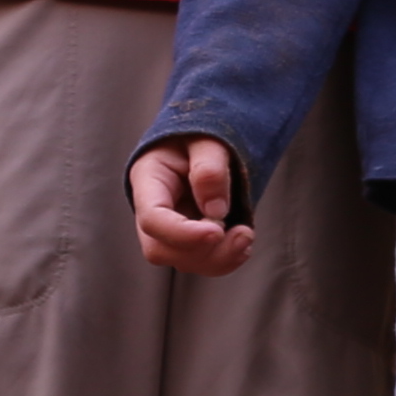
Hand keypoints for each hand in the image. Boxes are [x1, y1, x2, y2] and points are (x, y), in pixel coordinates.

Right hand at [130, 136, 255, 277]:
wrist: (202, 142)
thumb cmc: (200, 135)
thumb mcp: (207, 139)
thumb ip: (209, 168)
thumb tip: (216, 210)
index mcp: (149, 180)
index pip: (153, 219)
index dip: (182, 233)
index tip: (217, 231)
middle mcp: (152, 210)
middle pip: (162, 248)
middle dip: (203, 251)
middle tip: (243, 234)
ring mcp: (169, 228)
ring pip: (182, 261)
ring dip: (218, 258)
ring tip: (246, 236)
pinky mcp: (189, 237)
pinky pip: (201, 260)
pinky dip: (224, 260)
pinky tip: (242, 244)